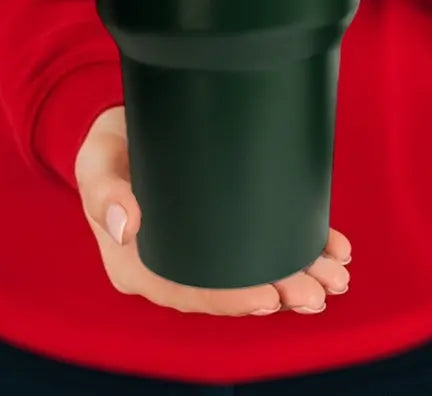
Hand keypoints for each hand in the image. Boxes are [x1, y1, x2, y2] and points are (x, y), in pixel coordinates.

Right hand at [75, 106, 350, 315]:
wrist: (120, 130)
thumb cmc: (105, 151)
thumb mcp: (96, 164)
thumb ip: (105, 192)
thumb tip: (124, 225)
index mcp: (141, 265)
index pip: (188, 294)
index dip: (229, 301)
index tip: (266, 298)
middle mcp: (175, 266)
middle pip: (230, 289)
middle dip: (278, 292)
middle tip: (317, 291)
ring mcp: (202, 249)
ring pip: (254, 272)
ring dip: (297, 276)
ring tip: (335, 277)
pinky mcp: (225, 226)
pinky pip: (263, 244)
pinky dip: (299, 247)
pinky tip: (331, 248)